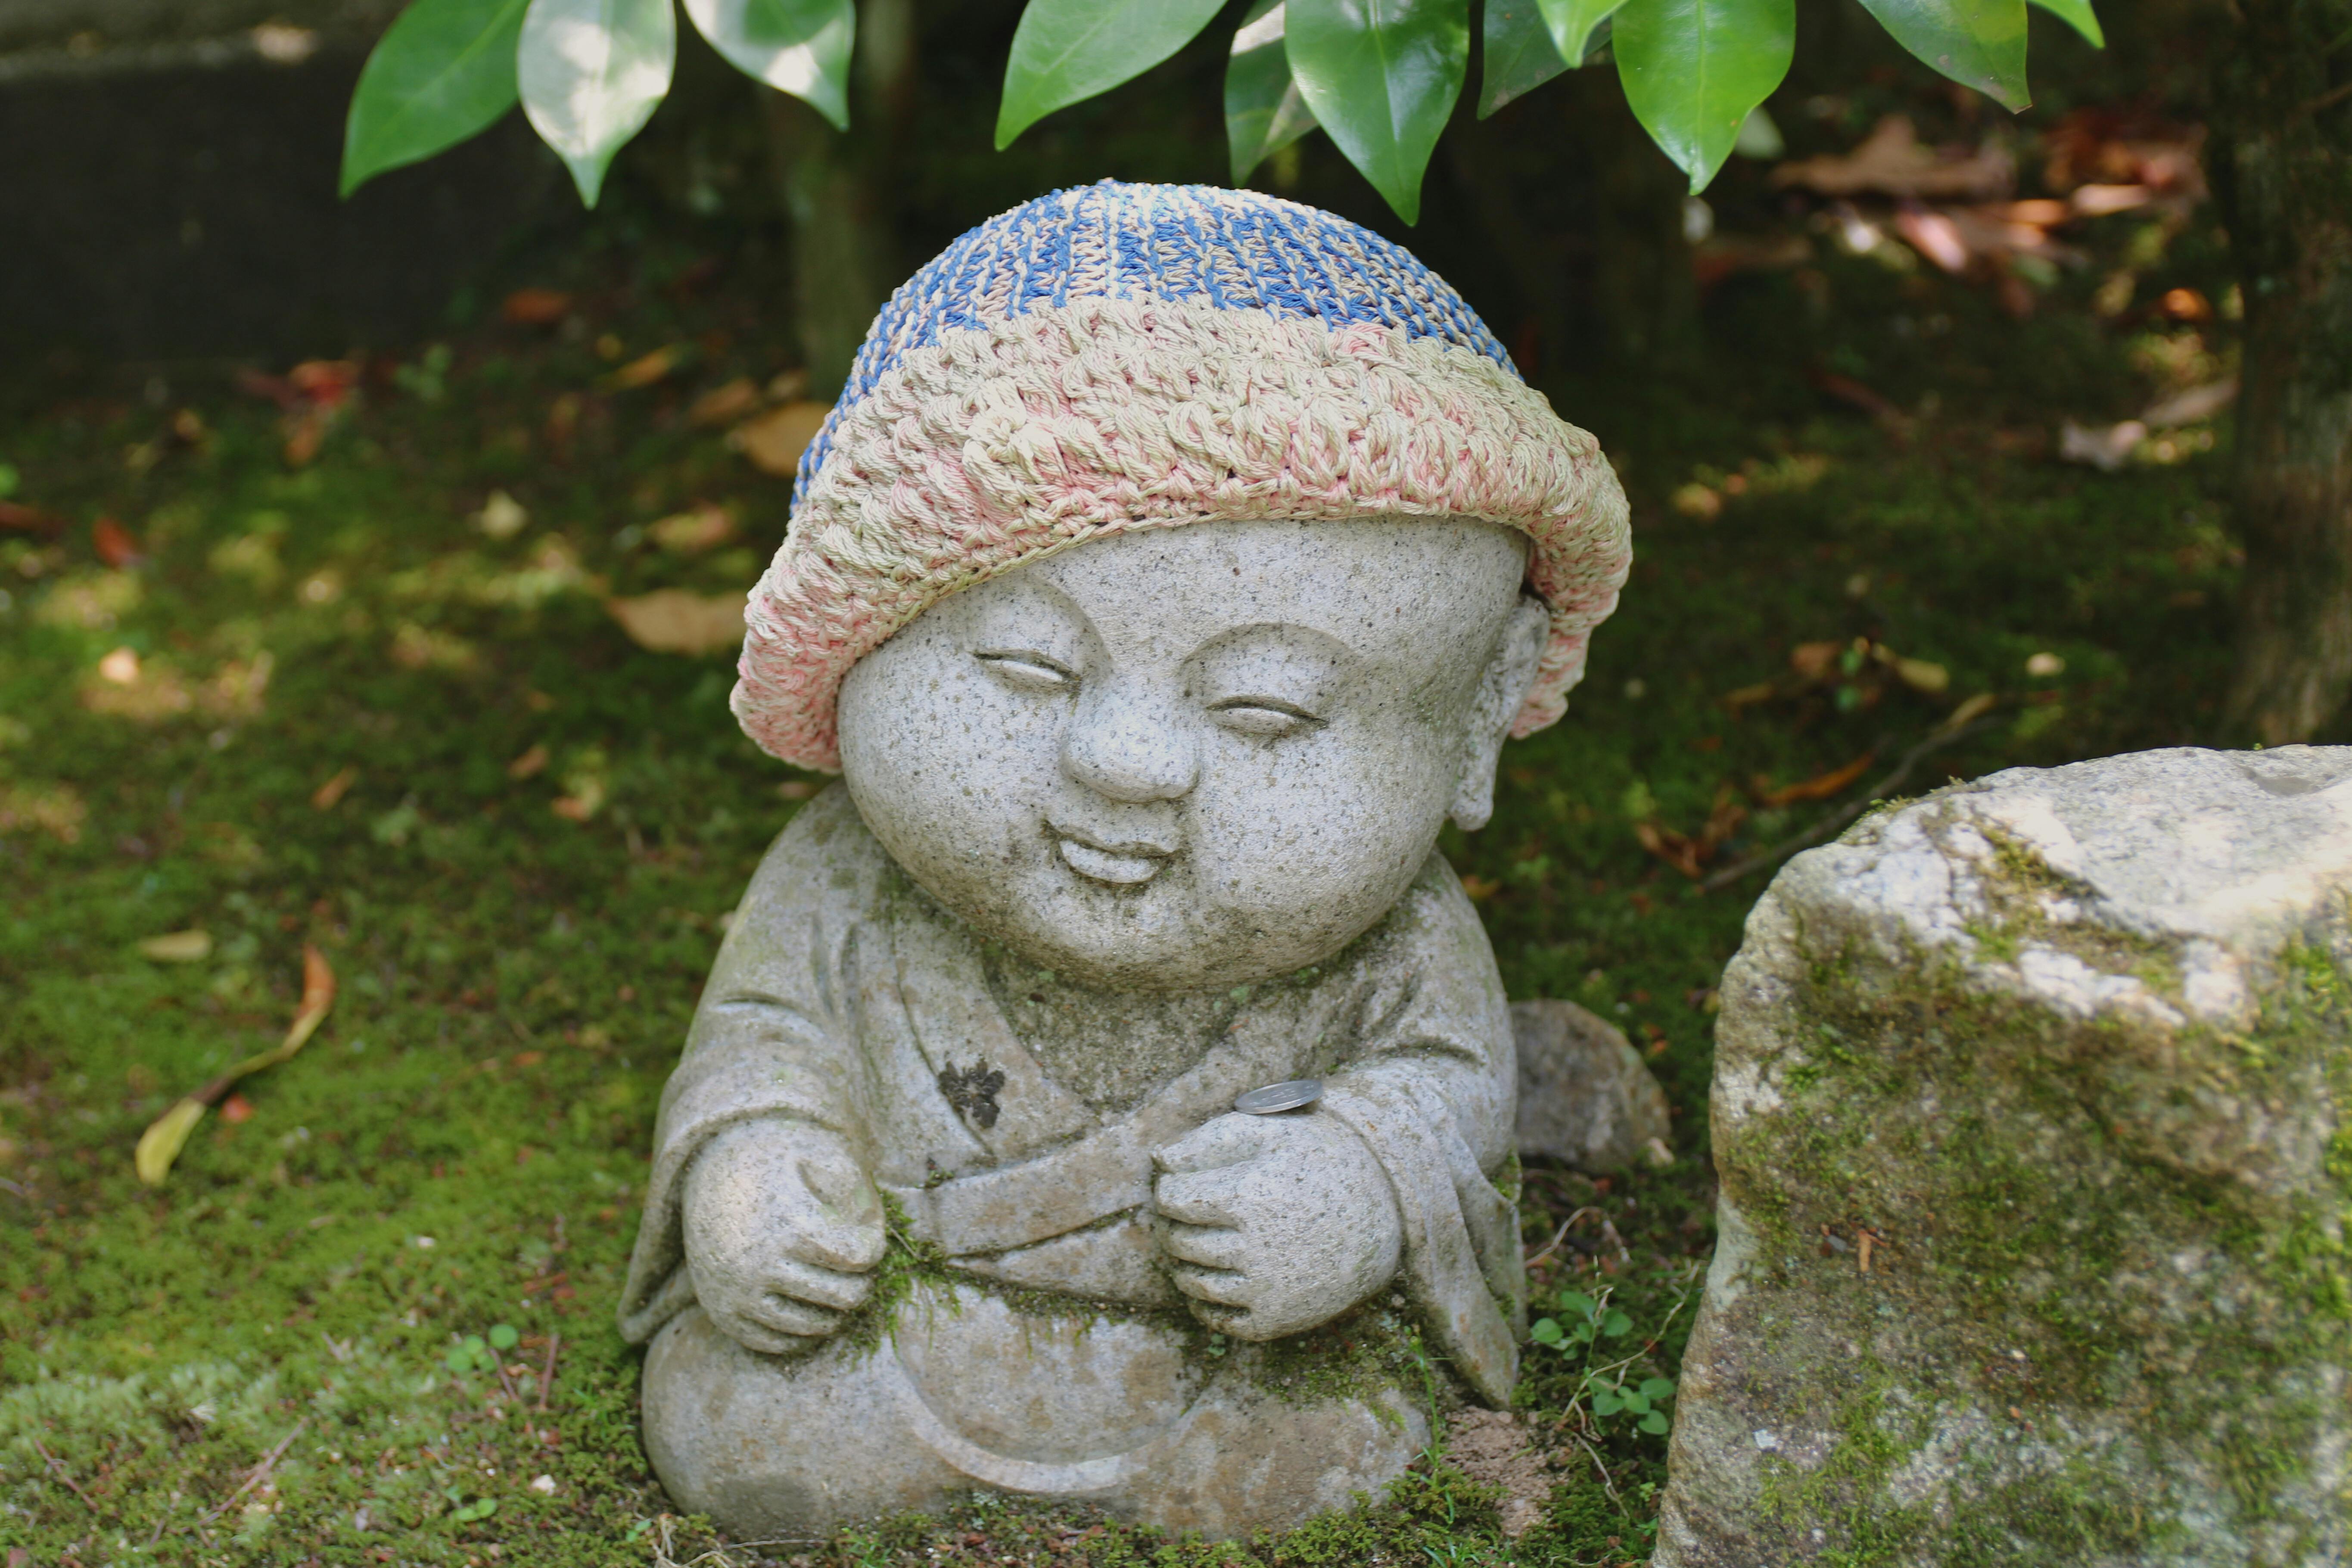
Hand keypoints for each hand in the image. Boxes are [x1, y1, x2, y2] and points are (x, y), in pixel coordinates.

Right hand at [682, 1119, 886, 1354]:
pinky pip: (777, 1343)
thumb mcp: (822, 1153)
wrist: (708, 1171)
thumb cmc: (778, 1162)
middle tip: (856, 1267)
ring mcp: (738, 1295)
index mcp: (789, 1225)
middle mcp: (760, 1265)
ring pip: (814, 1325)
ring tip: (837, 1284)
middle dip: (861, 1280)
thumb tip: (873, 1233)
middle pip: (844, 1295)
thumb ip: (859, 1188)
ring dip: (836, 1309)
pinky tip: (813, 1309)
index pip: (861, 1256)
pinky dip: (803, 1333)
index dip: (873, 1245)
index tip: (865, 1234)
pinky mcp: (724, 1315)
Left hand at [1152, 1111, 1401, 1340]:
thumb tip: (1159, 1158)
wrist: (1385, 1211)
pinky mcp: (1277, 1318)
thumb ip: (1210, 1141)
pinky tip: (1207, 1283)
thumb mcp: (1271, 1133)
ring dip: (1181, 1263)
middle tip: (1182, 1215)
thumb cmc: (1320, 1162)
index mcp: (1248, 1196)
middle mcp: (1254, 1247)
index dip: (1168, 1189)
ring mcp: (1266, 1288)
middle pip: (1179, 1240)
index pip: (1173, 1198)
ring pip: (1192, 1281)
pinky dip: (1203, 1304)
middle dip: (1171, 1225)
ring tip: (1191, 1245)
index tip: (1179, 1184)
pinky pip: (1219, 1319)